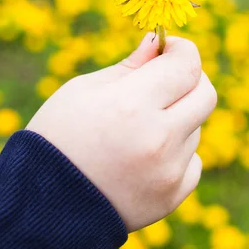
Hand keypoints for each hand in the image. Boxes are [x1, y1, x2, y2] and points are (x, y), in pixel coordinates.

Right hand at [26, 34, 216, 230]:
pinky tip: (143, 159)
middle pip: (206, 94)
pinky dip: (176, 154)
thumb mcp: (83, 91)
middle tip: (165, 81)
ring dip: (177, 119)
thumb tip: (158, 42)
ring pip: (196, 128)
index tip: (168, 50)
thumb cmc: (57, 138)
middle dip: (190, 79)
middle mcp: (158, 139)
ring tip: (137, 131)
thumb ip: (129, 66)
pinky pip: (192, 162)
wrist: (43, 205)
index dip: (181, 50)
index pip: (187, 64)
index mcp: (131, 105)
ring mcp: (169, 172)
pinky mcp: (172, 197)